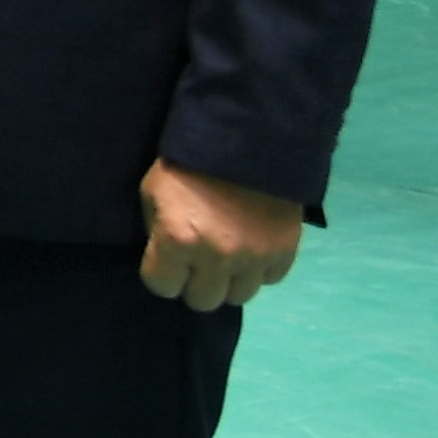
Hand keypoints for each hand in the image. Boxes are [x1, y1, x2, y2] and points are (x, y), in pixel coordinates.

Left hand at [137, 161, 305, 310]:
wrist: (245, 137)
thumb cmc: (187, 164)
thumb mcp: (152, 194)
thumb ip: (156, 234)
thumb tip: (167, 262)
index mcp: (177, 240)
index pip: (162, 287)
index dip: (162, 272)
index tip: (167, 257)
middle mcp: (217, 257)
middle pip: (202, 301)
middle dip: (195, 282)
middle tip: (197, 259)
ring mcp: (254, 257)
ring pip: (239, 296)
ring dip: (229, 279)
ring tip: (227, 253)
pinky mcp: (285, 250)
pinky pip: (269, 279)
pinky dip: (259, 268)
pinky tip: (252, 245)